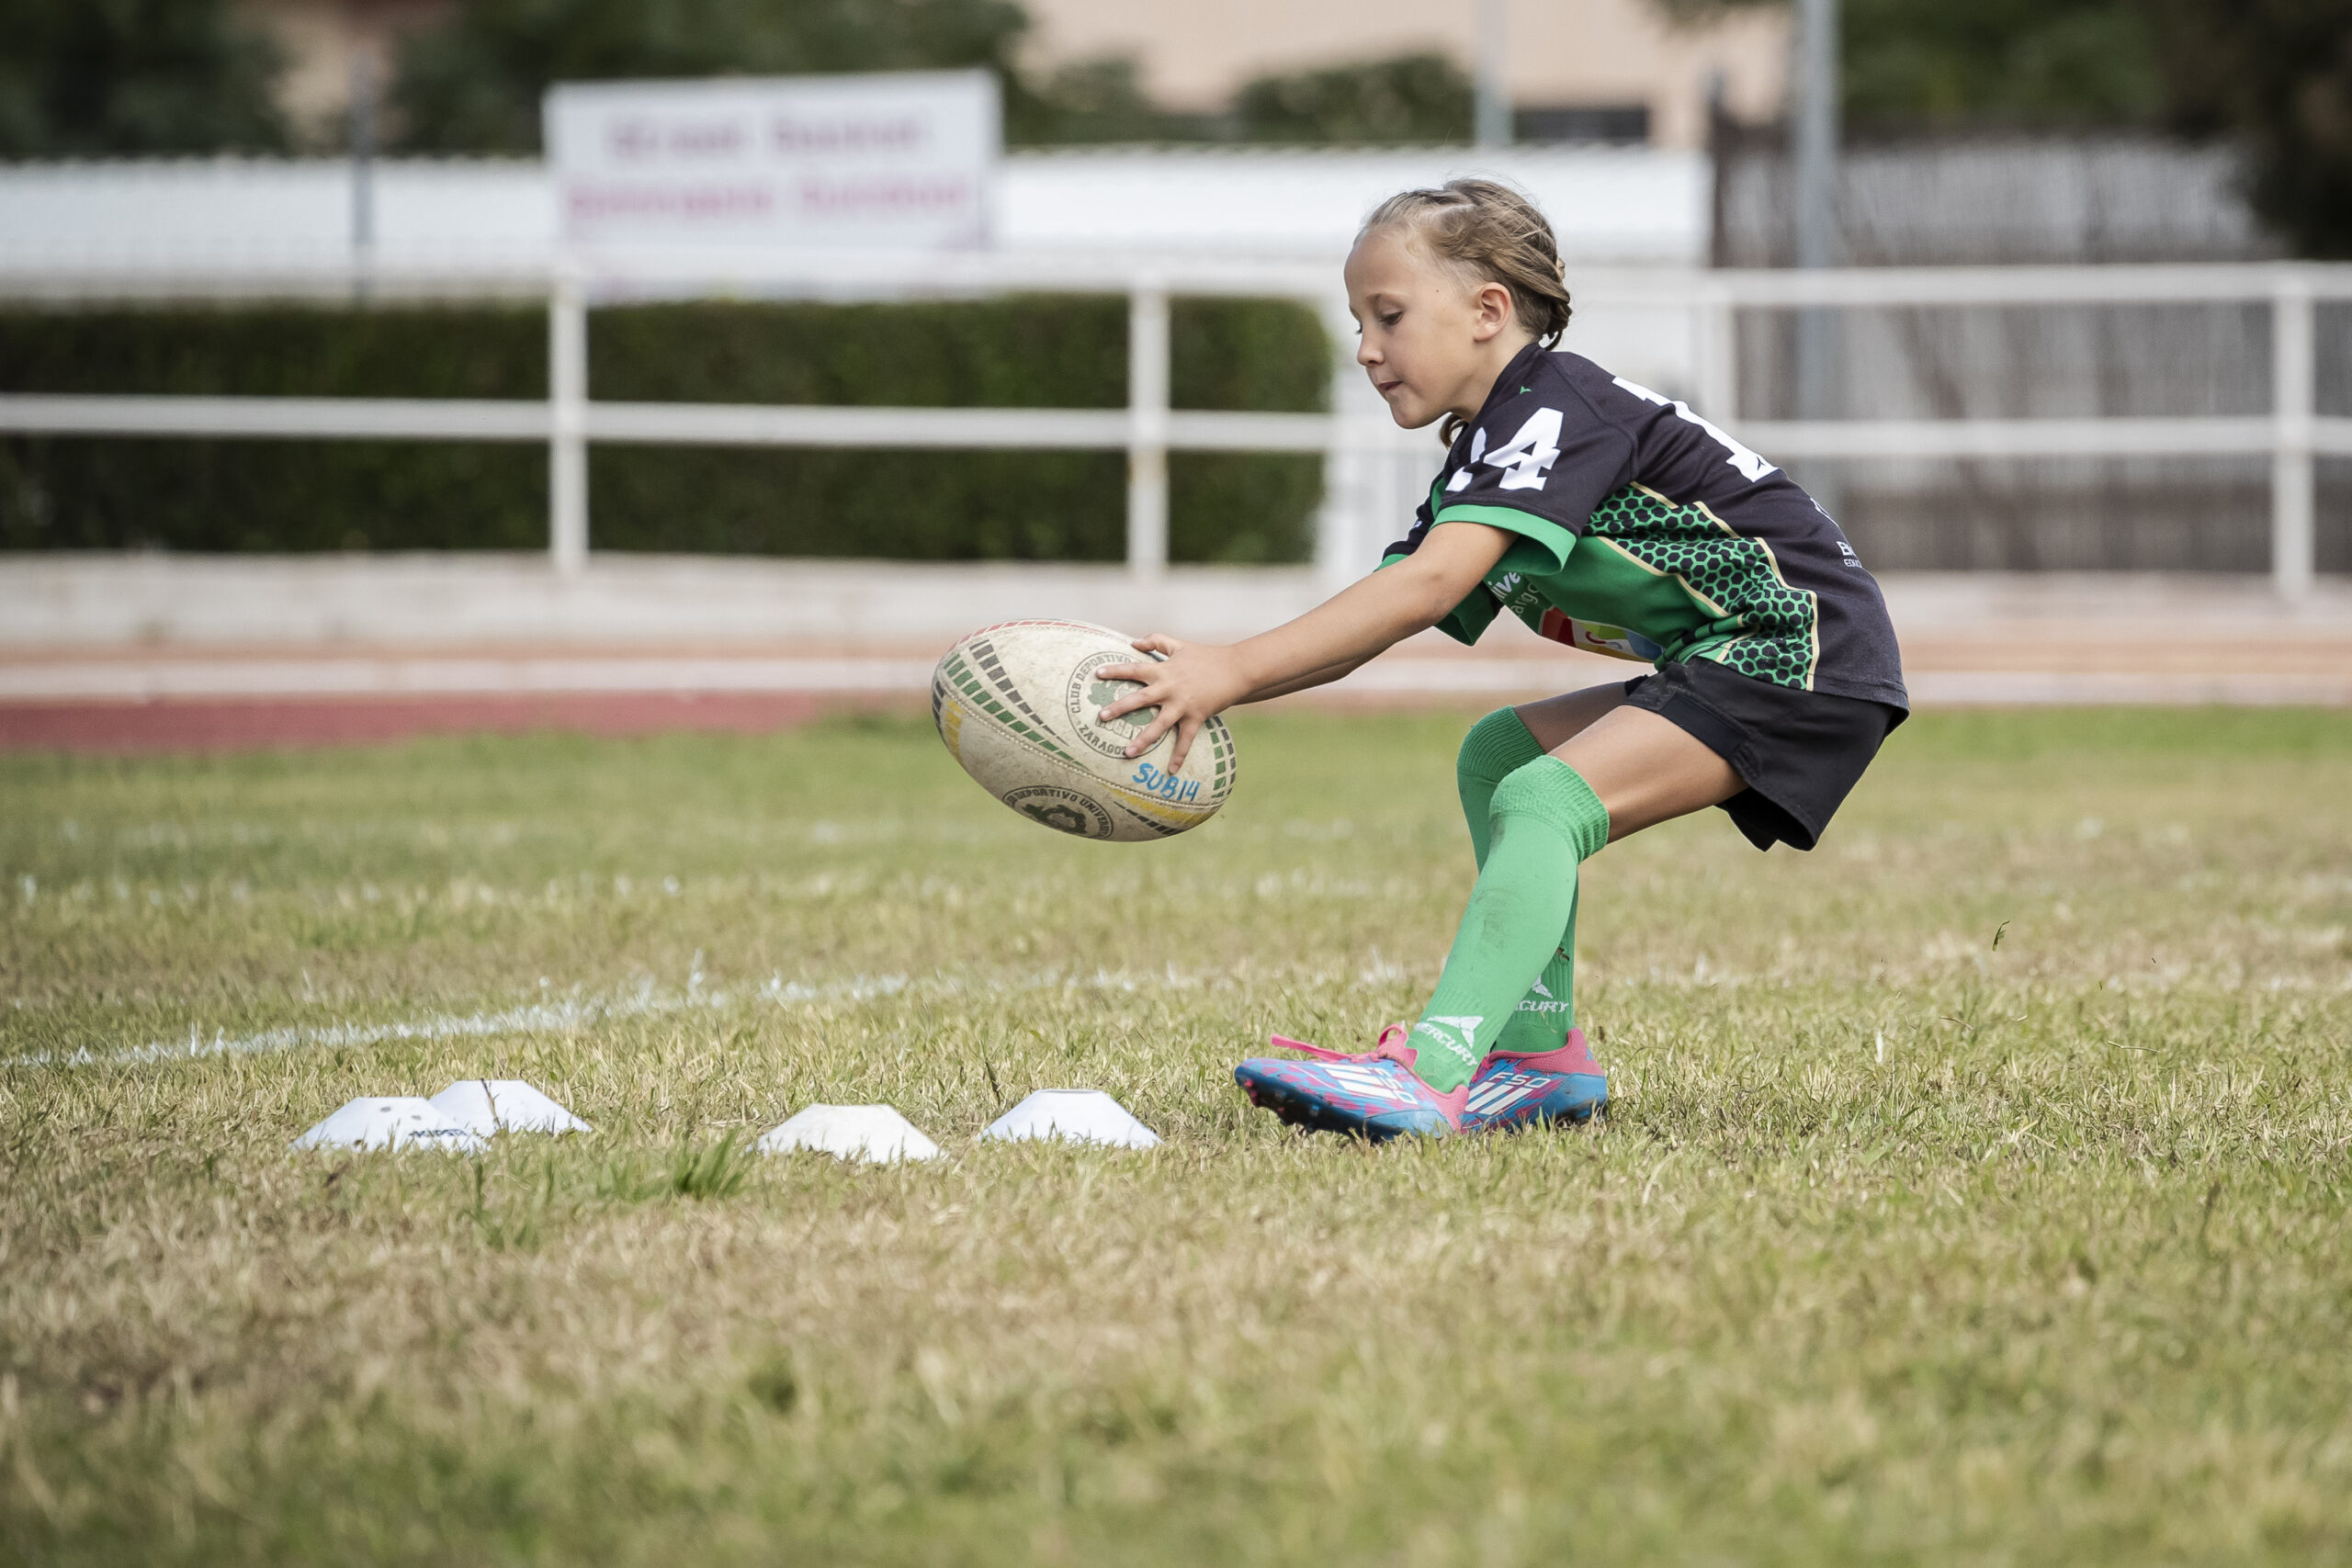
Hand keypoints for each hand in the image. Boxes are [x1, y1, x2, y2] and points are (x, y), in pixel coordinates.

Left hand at [1093, 634, 1250, 769]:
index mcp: (1163, 670)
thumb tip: (1134, 642)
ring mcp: (1182, 705)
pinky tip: (1171, 771)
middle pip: (1139, 699)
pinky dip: (1179, 755)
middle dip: (1119, 708)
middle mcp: (1169, 688)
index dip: (1115, 671)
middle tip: (1101, 717)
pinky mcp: (1196, 717)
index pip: (1134, 669)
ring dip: (1142, 739)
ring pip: (1158, 725)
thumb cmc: (1206, 656)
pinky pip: (1186, 739)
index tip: (1097, 674)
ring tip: (1127, 753)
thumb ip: (1156, 641)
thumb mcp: (1179, 644)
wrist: (1235, 669)